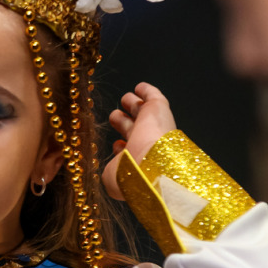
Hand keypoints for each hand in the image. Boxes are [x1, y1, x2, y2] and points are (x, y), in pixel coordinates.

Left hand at [102, 83, 175, 199]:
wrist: (153, 162)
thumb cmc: (132, 173)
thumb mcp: (112, 180)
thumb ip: (108, 172)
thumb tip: (109, 171)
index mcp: (135, 159)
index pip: (129, 150)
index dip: (122, 147)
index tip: (116, 144)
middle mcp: (145, 141)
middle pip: (133, 128)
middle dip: (124, 122)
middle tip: (115, 116)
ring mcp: (152, 124)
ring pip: (141, 110)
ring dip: (133, 103)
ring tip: (126, 98)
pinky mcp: (158, 108)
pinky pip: (153, 95)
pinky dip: (146, 90)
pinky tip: (140, 87)